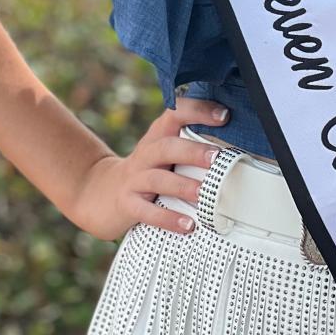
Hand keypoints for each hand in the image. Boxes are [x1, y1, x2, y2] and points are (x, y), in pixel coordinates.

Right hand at [71, 97, 230, 240]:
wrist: (101, 193)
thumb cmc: (147, 171)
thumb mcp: (164, 151)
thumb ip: (191, 143)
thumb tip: (235, 143)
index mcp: (158, 136)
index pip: (176, 114)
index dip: (198, 111)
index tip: (223, 115)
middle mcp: (146, 153)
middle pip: (167, 147)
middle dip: (193, 151)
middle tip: (216, 158)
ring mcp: (135, 179)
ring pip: (158, 179)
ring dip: (184, 186)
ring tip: (204, 193)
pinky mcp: (128, 204)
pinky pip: (148, 212)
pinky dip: (168, 219)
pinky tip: (188, 225)